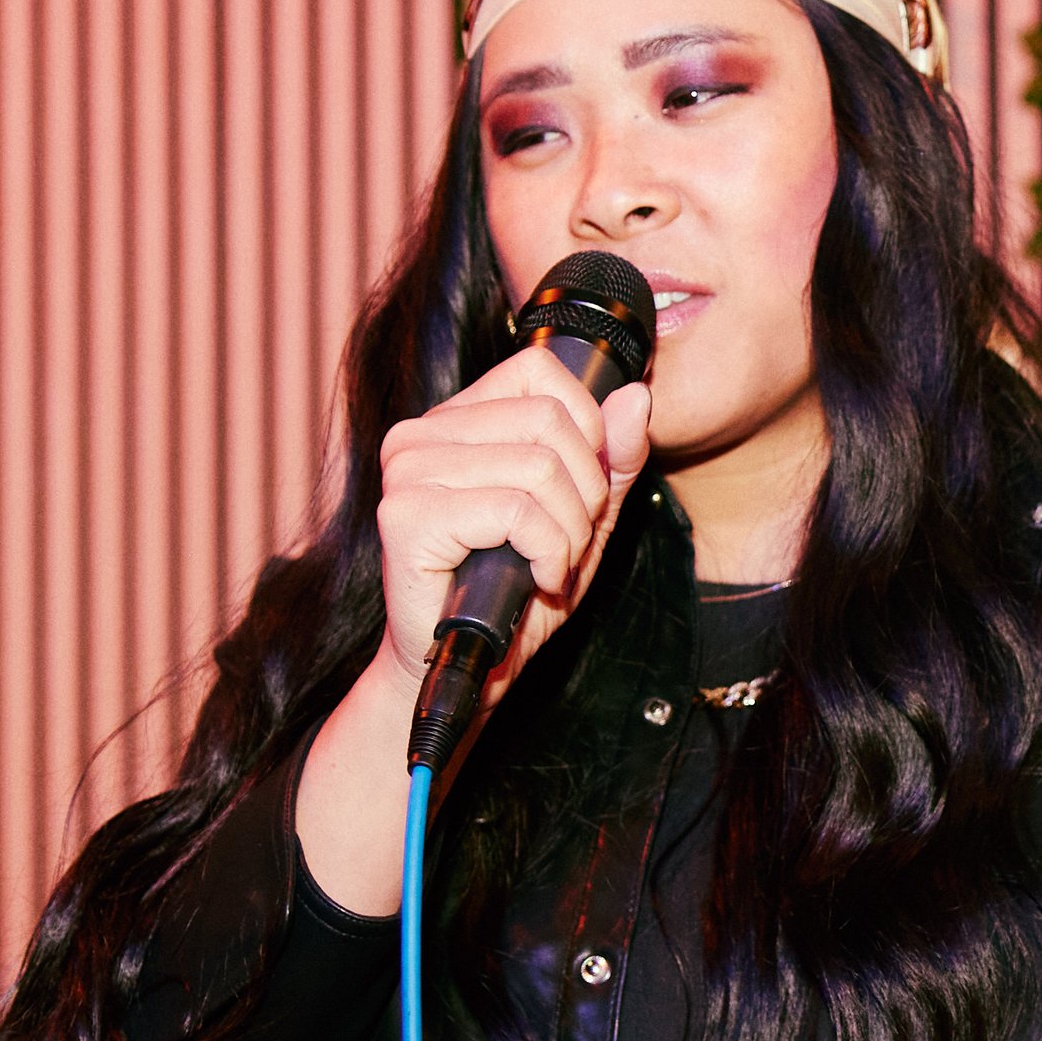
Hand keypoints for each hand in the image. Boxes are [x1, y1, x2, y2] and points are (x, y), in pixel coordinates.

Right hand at [372, 341, 652, 709]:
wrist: (469, 670)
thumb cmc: (516, 594)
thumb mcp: (584, 519)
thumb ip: (613, 460)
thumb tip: (635, 396)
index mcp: (455, 420)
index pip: (539, 371)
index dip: (586, 430)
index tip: (582, 491)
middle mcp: (421, 434)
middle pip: (550, 420)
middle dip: (585, 492)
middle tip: (569, 542)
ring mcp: (408, 471)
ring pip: (539, 467)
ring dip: (569, 532)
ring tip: (551, 565)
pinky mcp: (406, 515)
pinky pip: (516, 510)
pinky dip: (548, 552)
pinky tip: (536, 578)